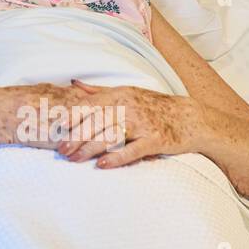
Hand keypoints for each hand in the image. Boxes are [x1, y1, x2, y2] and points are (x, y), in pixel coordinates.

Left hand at [56, 79, 202, 167]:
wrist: (190, 118)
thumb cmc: (154, 106)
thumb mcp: (127, 93)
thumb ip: (99, 91)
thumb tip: (73, 84)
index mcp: (120, 94)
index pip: (91, 104)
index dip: (73, 116)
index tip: (57, 128)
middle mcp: (129, 107)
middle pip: (97, 121)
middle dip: (76, 136)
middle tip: (61, 150)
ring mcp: (143, 124)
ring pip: (110, 135)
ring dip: (89, 148)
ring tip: (74, 159)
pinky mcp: (155, 140)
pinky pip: (132, 150)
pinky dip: (116, 157)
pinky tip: (101, 165)